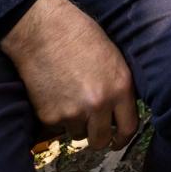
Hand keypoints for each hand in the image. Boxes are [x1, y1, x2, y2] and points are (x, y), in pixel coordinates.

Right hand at [0, 0, 137, 150]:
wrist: (42, 30)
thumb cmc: (79, 35)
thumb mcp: (112, 59)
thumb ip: (118, 87)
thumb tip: (120, 111)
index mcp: (120, 87)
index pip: (129, 128)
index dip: (122, 139)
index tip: (117, 141)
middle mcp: (99, 104)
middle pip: (101, 140)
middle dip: (97, 137)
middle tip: (91, 128)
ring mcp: (73, 112)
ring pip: (77, 134)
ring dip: (74, 124)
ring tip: (68, 98)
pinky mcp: (49, 116)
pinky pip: (56, 127)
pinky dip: (55, 116)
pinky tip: (53, 94)